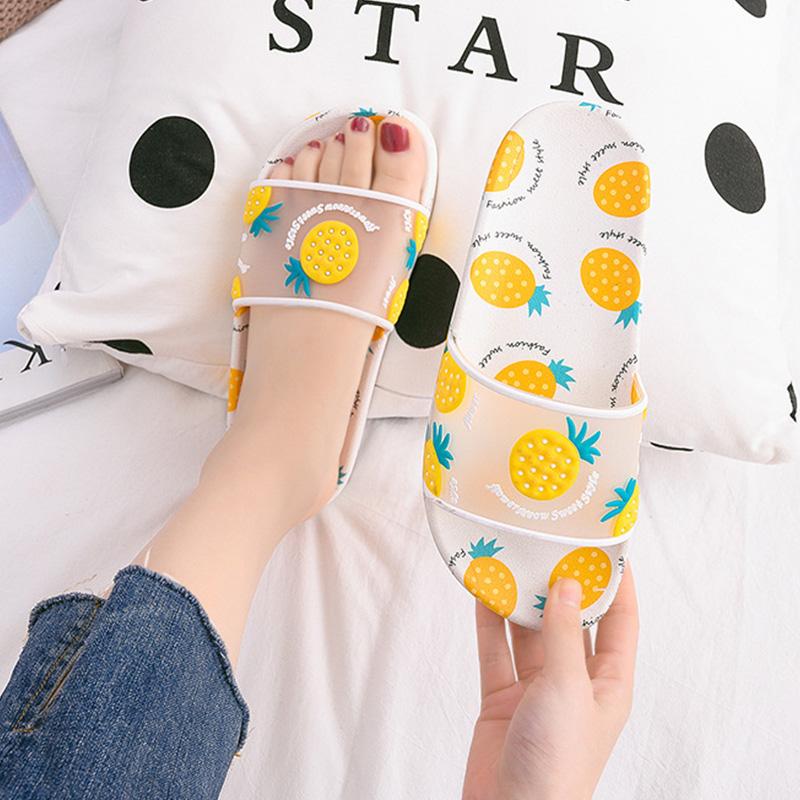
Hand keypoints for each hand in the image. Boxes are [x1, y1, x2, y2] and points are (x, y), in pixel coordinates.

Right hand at [462, 565, 638, 799]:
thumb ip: (565, 633)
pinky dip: (489, 622)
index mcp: (609, 684)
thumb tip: (569, 582)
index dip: (618, 583)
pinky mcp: (502, 699)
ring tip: (511, 559)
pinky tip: (483, 592)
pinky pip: (496, 651)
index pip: (621, 621)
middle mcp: (575, 682)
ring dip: (520, 600)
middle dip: (561, 585)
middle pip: (571, 621)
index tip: (607, 544)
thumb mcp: (568, 688)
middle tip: (549, 543)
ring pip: (529, 632)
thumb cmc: (558, 761)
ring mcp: (537, 690)